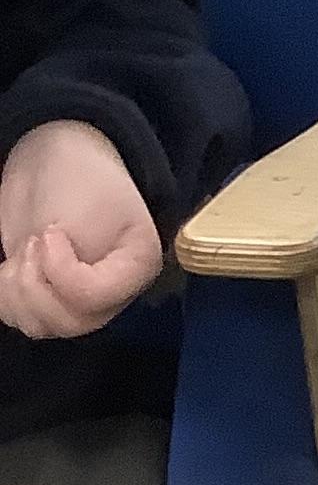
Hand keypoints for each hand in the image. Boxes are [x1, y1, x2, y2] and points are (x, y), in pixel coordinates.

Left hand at [0, 118, 161, 338]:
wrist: (56, 158)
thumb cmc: (79, 177)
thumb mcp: (82, 217)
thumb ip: (75, 269)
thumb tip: (48, 296)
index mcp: (137, 269)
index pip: (93, 297)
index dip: (60, 271)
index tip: (50, 232)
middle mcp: (114, 293)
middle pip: (69, 322)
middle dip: (35, 283)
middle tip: (33, 242)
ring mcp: (81, 299)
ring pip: (41, 326)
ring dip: (16, 291)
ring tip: (23, 252)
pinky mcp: (50, 296)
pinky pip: (20, 319)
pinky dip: (4, 296)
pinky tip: (12, 266)